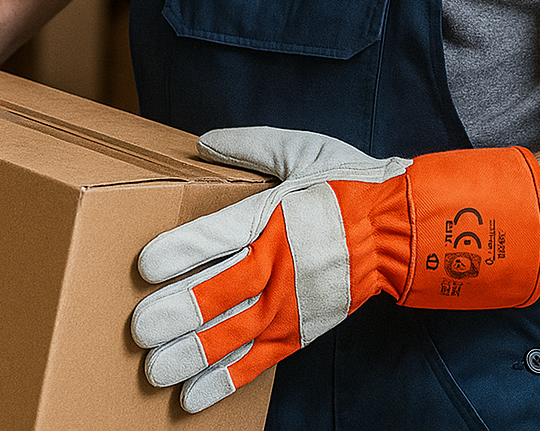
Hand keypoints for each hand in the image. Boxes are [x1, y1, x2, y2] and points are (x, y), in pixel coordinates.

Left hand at [131, 127, 539, 412]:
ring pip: (232, 336)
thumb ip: (248, 145)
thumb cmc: (346, 184)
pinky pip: (257, 362)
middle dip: (176, 313)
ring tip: (153, 370)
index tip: (144, 266)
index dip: (181, 252)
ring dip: (191, 354)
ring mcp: (288, 304)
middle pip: (219, 292)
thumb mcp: (299, 150)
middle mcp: (277, 265)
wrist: (400, 229)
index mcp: (273, 215)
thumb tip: (203, 141)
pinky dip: (224, 381)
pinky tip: (190, 397)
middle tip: (139, 328)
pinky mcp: (298, 332)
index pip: (218, 235)